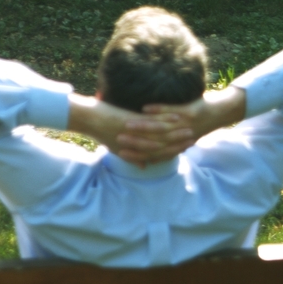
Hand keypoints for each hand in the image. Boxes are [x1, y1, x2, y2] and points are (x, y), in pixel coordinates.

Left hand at [68, 95, 187, 160]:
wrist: (89, 120)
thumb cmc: (101, 133)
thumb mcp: (118, 148)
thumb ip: (133, 157)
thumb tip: (145, 166)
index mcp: (133, 150)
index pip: (157, 153)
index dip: (172, 151)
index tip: (185, 148)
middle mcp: (135, 143)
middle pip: (161, 145)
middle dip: (178, 143)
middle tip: (193, 139)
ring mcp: (134, 133)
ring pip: (159, 135)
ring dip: (175, 134)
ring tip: (189, 130)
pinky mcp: (131, 122)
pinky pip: (150, 123)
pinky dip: (164, 121)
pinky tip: (176, 117)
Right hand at [118, 86, 246, 164]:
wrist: (221, 113)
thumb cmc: (197, 124)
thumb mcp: (179, 138)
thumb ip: (163, 150)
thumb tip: (148, 163)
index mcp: (175, 146)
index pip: (151, 153)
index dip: (135, 154)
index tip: (119, 152)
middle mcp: (179, 138)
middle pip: (153, 142)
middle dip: (134, 140)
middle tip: (118, 139)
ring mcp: (185, 125)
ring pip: (160, 127)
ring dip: (142, 126)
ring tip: (126, 123)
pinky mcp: (190, 112)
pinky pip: (171, 111)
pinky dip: (159, 110)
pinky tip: (145, 107)